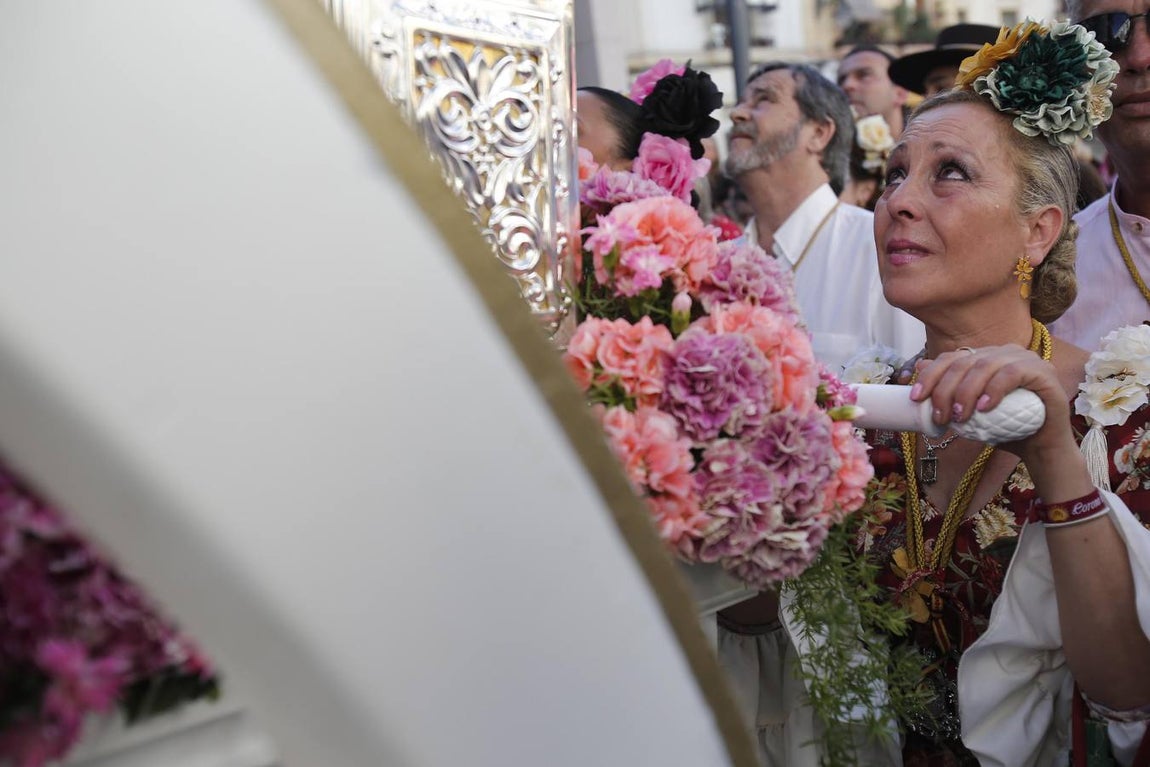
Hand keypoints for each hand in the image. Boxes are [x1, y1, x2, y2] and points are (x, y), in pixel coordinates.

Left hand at [909, 344, 1075, 464]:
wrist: (1040, 450)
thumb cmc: (1005, 430)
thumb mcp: (969, 411)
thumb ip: (949, 389)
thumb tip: (918, 366)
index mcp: (987, 357)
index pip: (952, 358)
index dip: (931, 375)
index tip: (916, 398)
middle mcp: (1006, 353)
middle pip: (965, 362)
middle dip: (945, 389)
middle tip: (939, 417)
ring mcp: (1027, 359)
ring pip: (985, 366)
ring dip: (966, 392)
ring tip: (958, 417)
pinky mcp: (1044, 373)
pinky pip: (1013, 373)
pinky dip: (993, 389)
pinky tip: (983, 408)